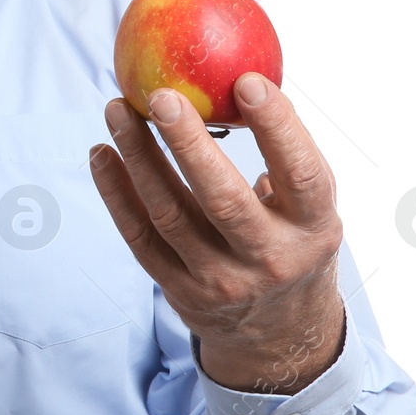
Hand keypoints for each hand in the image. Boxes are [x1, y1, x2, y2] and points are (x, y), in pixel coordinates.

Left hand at [88, 71, 344, 394]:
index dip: (278, 127)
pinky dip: (116, 192)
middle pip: (223, 198)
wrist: (278, 335)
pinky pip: (139, 236)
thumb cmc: (292, 241)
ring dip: (138, 157)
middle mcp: (269, 259)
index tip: (247, 80)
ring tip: (117, 109)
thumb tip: (237, 79)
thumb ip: (285, 157)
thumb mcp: (310, 210)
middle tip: (160, 95)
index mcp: (314, 229)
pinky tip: (102, 154)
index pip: (301, 174)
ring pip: (169, 214)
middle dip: (188, 143)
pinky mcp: (179, 291)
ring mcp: (220, 280)